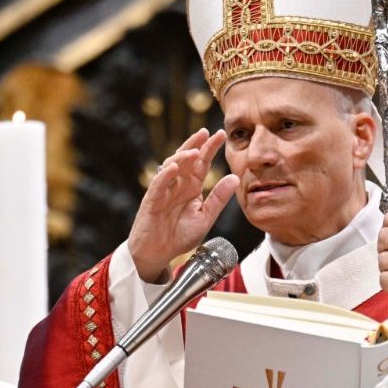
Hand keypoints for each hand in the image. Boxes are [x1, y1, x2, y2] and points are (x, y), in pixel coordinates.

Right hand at [128, 128, 239, 281]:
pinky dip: (165, 176)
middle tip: (207, 133)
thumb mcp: (205, 217)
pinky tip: (174, 168)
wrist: (158, 254)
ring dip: (181, 157)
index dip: (210, 149)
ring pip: (171, 167)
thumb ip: (218, 198)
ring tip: (194, 150)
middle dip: (196, 145)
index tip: (221, 135)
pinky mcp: (152, 201)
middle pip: (186, 159)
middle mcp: (178, 184)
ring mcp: (164, 191)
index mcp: (192, 187)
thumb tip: (235, 178)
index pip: (201, 163)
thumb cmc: (179, 235)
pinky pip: (158, 185)